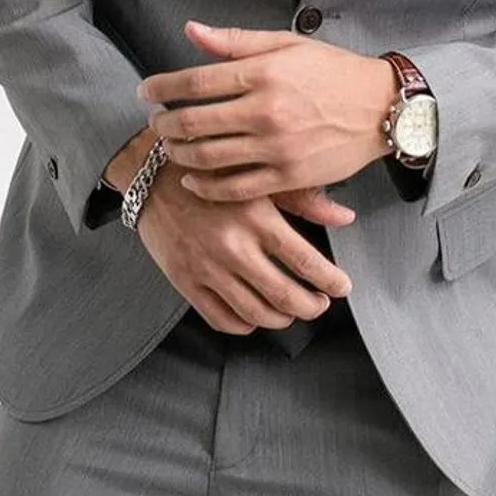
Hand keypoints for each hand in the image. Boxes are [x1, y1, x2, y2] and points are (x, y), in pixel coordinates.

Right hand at [135, 161, 355, 334]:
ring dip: (281, 319)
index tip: (342, 287)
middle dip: (311, 307)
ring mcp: (207, 267)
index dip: (330, 281)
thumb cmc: (211, 170)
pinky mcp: (185, 280)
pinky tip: (254, 316)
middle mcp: (233, 246)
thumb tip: (344, 217)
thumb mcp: (260, 177)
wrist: (151, 172)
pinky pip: (220, 318)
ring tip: (292, 312)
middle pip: (284, 296)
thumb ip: (305, 200)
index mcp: (257, 218)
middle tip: (321, 304)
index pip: (306, 262)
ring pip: (255, 313)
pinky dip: (244, 325)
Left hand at [137, 21, 398, 203]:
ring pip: (207, 157)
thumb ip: (235, 42)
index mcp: (264, 73)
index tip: (145, 92)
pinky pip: (235, 188)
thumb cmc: (333, 71)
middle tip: (153, 122)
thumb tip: (190, 30)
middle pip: (192, 122)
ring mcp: (276, 147)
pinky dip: (206, 186)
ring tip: (169, 147)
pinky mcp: (288, 176)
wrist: (382, 108)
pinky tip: (193, 179)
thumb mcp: (287, 45)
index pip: (195, 81)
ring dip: (178, 153)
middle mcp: (266, 110)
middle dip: (162, 123)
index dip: (160, 88)